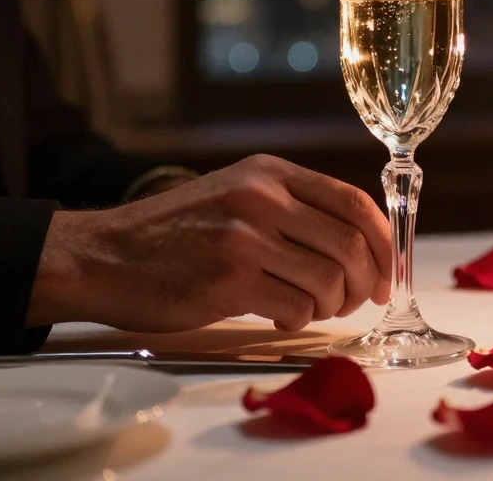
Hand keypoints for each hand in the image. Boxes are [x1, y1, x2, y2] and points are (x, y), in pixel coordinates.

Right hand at [30, 155, 393, 332]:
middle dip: (364, 280)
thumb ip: (293, 206)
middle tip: (357, 300)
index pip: (354, 203)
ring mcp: (246, 238)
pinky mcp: (229, 280)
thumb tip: (361, 242)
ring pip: (327, 279)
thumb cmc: (177, 233)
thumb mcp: (237, 194)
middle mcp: (262, 198)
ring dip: (331, 305)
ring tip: (313, 309)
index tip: (386, 272)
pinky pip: (295, 307)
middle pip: (349, 244)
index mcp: (271, 173)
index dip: (383, 242)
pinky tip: (281, 315)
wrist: (105, 255)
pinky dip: (300, 319)